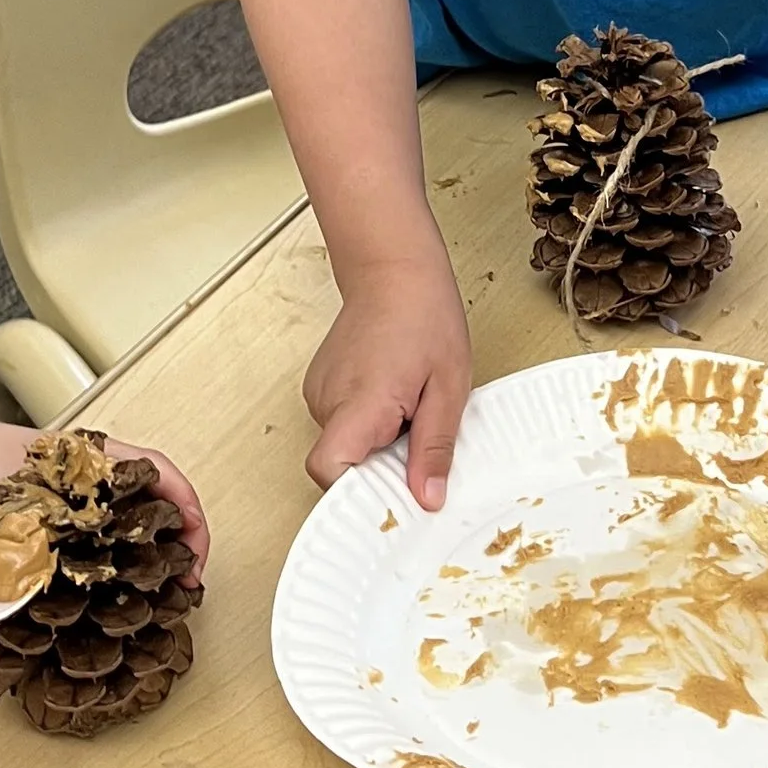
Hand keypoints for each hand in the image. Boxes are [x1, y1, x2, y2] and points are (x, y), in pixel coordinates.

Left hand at [0, 413, 210, 578]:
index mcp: (85, 458)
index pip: (153, 467)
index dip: (182, 500)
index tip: (192, 537)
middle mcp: (103, 475)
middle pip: (167, 495)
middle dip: (189, 536)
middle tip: (191, 582)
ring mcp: (101, 497)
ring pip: (155, 516)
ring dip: (173, 549)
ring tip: (177, 592)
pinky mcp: (92, 520)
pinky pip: (132, 533)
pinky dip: (148, 558)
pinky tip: (143, 589)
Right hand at [304, 249, 470, 506]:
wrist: (394, 269)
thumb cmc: (424, 315)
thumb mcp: (448, 388)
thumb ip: (434, 448)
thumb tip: (427, 497)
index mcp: (359, 401)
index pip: (328, 470)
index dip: (356, 493)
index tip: (392, 497)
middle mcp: (329, 399)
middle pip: (342, 466)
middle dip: (382, 467)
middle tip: (418, 436)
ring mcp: (320, 392)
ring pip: (345, 447)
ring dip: (378, 442)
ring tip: (408, 406)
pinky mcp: (321, 387)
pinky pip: (344, 425)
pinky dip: (369, 424)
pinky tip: (393, 396)